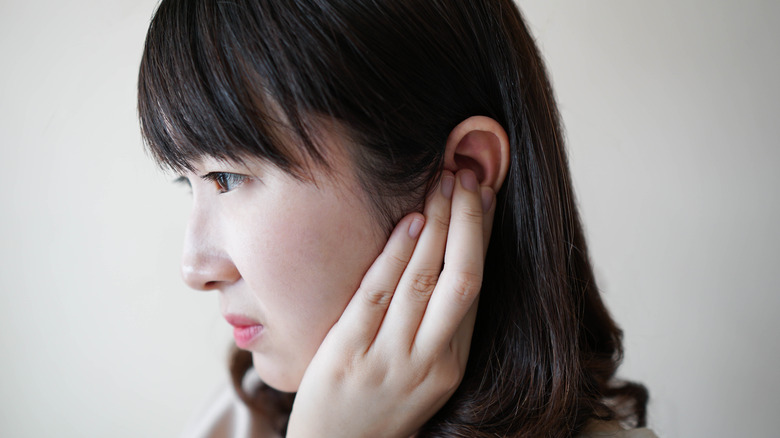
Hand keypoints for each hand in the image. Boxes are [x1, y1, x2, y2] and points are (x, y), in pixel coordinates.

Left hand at [286, 169, 495, 437]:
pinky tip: (410, 219)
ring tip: (445, 181)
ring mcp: (388, 360)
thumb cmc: (377, 405)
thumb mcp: (420, 374)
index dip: (483, 238)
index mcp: (450, 364)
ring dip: (438, 225)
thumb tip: (446, 261)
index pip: (475, 289)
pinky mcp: (348, 355)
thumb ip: (435, 327)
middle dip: (469, 223)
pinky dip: (396, 253)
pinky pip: (378, 295)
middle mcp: (428, 362)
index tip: (486, 195)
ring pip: (424, 282)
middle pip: (462, 280)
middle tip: (470, 175)